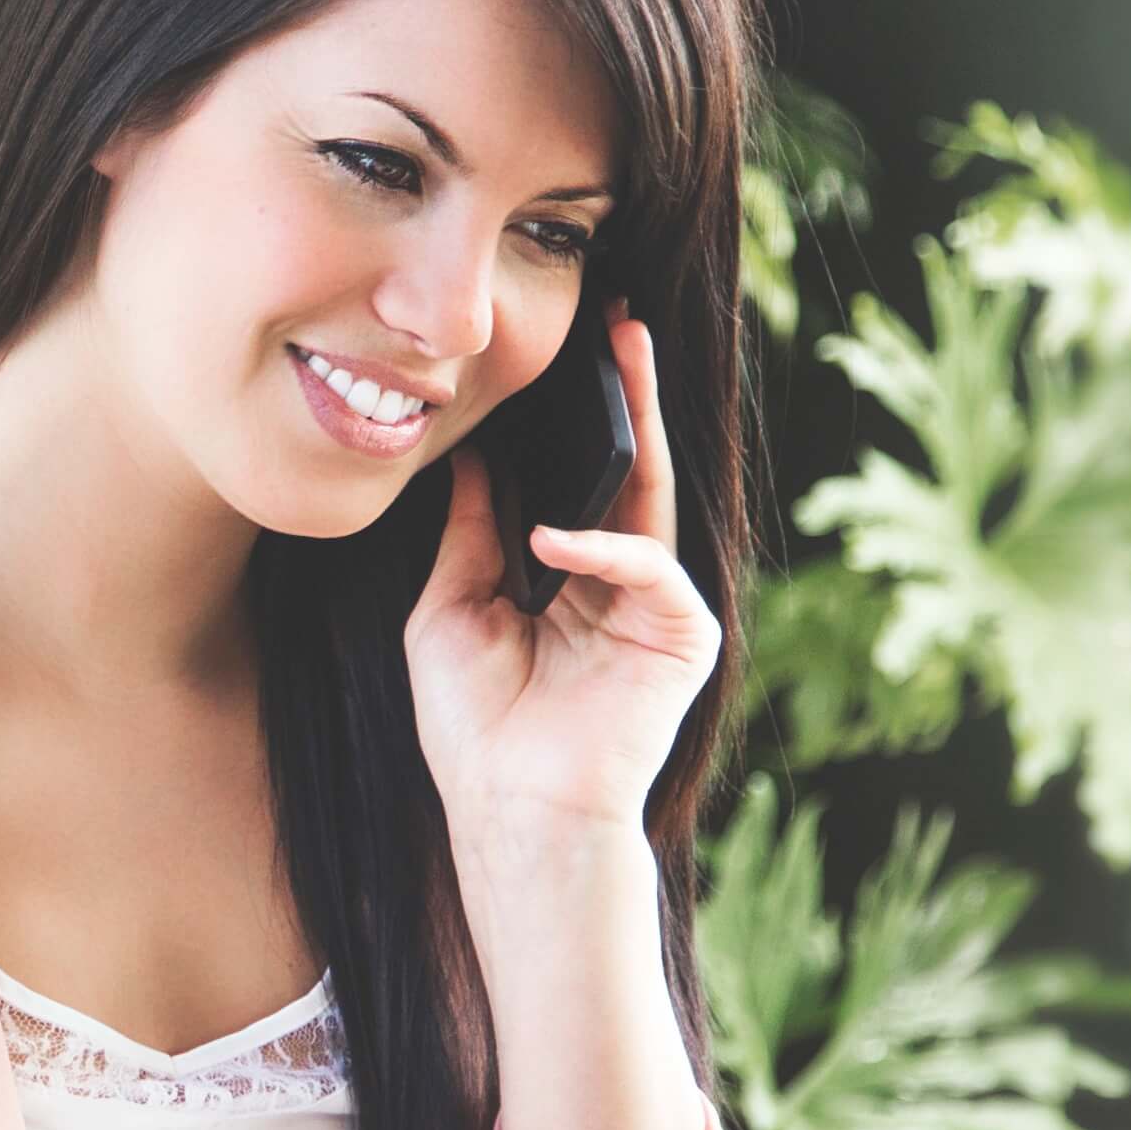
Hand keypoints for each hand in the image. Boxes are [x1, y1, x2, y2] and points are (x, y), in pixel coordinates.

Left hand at [405, 311, 717, 847]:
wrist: (510, 809)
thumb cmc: (475, 728)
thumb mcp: (449, 611)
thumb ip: (468, 536)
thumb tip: (469, 460)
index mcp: (570, 579)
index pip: (580, 481)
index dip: (575, 421)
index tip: (562, 352)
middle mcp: (620, 584)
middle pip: (630, 471)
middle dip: (629, 395)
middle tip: (622, 320)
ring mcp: (656, 608)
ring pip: (654, 499)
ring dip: (641, 426)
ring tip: (623, 357)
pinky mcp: (681, 638)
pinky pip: (651, 571)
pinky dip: (603, 550)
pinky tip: (552, 541)